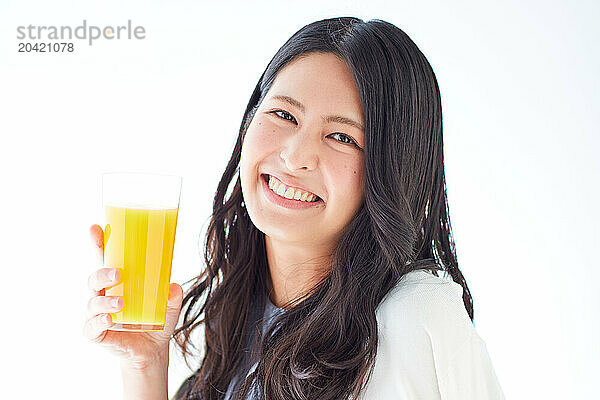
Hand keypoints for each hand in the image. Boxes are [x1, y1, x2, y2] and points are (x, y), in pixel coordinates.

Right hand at [83, 224, 182, 371]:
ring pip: (92, 302)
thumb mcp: (170, 305)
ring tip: (121, 302)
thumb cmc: (156, 319)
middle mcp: (104, 294)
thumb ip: (173, 295)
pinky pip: (91, 326)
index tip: (95, 228)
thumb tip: (173, 287)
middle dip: (102, 273)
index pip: (105, 259)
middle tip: (118, 273)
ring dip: (104, 301)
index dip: (98, 243)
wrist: (153, 350)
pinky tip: (110, 319)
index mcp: (119, 281)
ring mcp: (97, 313)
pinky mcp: (96, 332)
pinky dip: (99, 321)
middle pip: (94, 278)